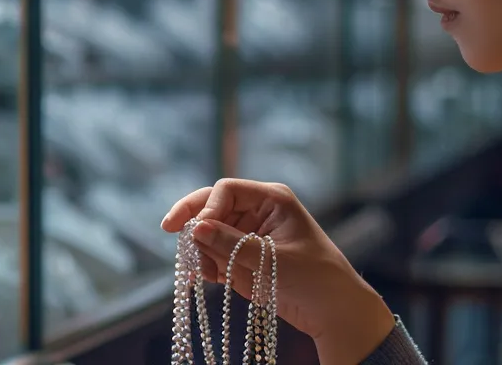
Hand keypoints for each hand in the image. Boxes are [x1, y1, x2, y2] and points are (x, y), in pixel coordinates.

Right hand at [162, 178, 395, 364]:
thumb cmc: (315, 278)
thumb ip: (233, 244)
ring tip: (205, 272)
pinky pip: (213, 254)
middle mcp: (257, 212)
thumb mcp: (274, 259)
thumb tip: (196, 229)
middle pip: (212, 204)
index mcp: (272, 199)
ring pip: (208, 232)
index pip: (226, 190)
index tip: (200, 232)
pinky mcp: (242, 258)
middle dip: (192, 218)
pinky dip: (206, 264)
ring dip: (200, 249)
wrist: (333, 311)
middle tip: (168, 229)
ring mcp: (248, 235)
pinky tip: (208, 277)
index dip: (209, 207)